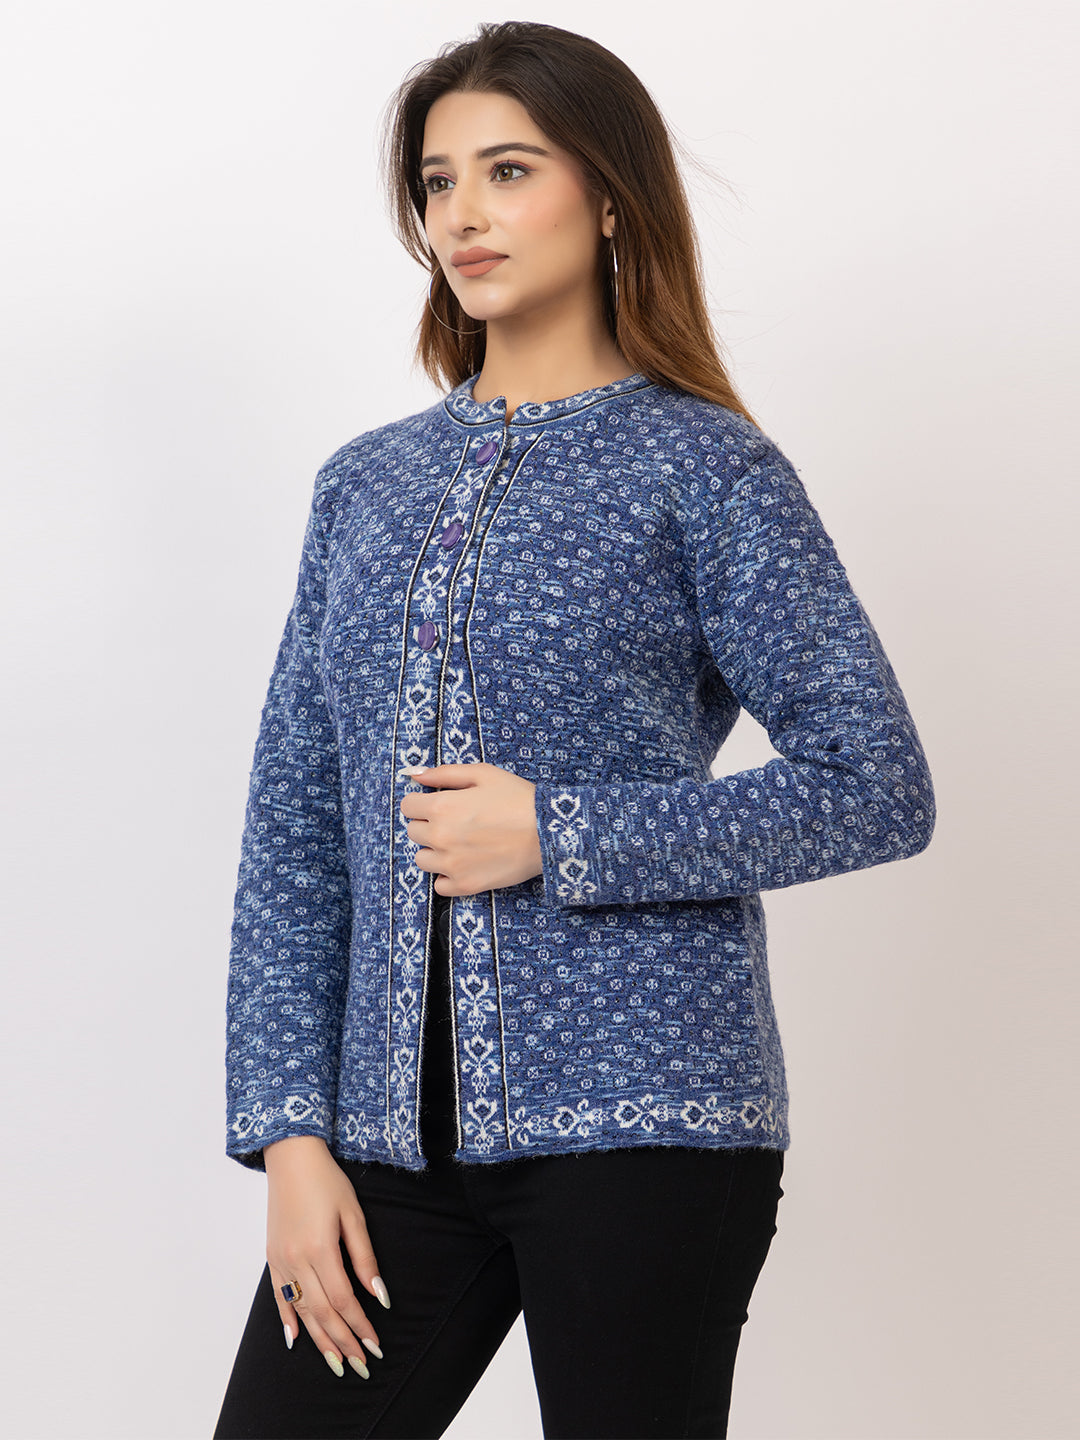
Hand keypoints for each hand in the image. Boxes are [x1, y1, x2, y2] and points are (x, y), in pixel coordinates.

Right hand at [264, 1136, 388, 1378]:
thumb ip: (365, 1257)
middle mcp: (296, 1260)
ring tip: (336, 1363)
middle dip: (344, 1341)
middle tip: (361, 1366)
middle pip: (322, 1313)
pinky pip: (280, 1297)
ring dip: (320, 1340)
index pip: (343, 1300)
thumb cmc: (327, 1181)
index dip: (360, 1325)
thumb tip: (379, 1295)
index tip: (375, 1345)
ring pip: (301, 1311)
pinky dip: (288, 1320)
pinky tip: (297, 1340)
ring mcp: (280, 1261)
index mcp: (320, 1249)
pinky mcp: (272, 1258)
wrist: (291, 1157)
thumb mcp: (353, 1214)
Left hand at [399, 762, 543, 896]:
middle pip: (414, 832)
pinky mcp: (465, 885)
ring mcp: (451, 864)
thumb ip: (444, 773)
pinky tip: (465, 863)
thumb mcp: (483, 774)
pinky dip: (448, 876)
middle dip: (429, 825)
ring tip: (461, 844)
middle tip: (457, 822)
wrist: (550, 832)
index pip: (408, 806)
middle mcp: (440, 837)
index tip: (438, 804)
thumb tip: (414, 775)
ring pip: (422, 860)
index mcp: (442, 807)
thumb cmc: (519, 798)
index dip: (422, 802)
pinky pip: (439, 886)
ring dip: (435, 851)